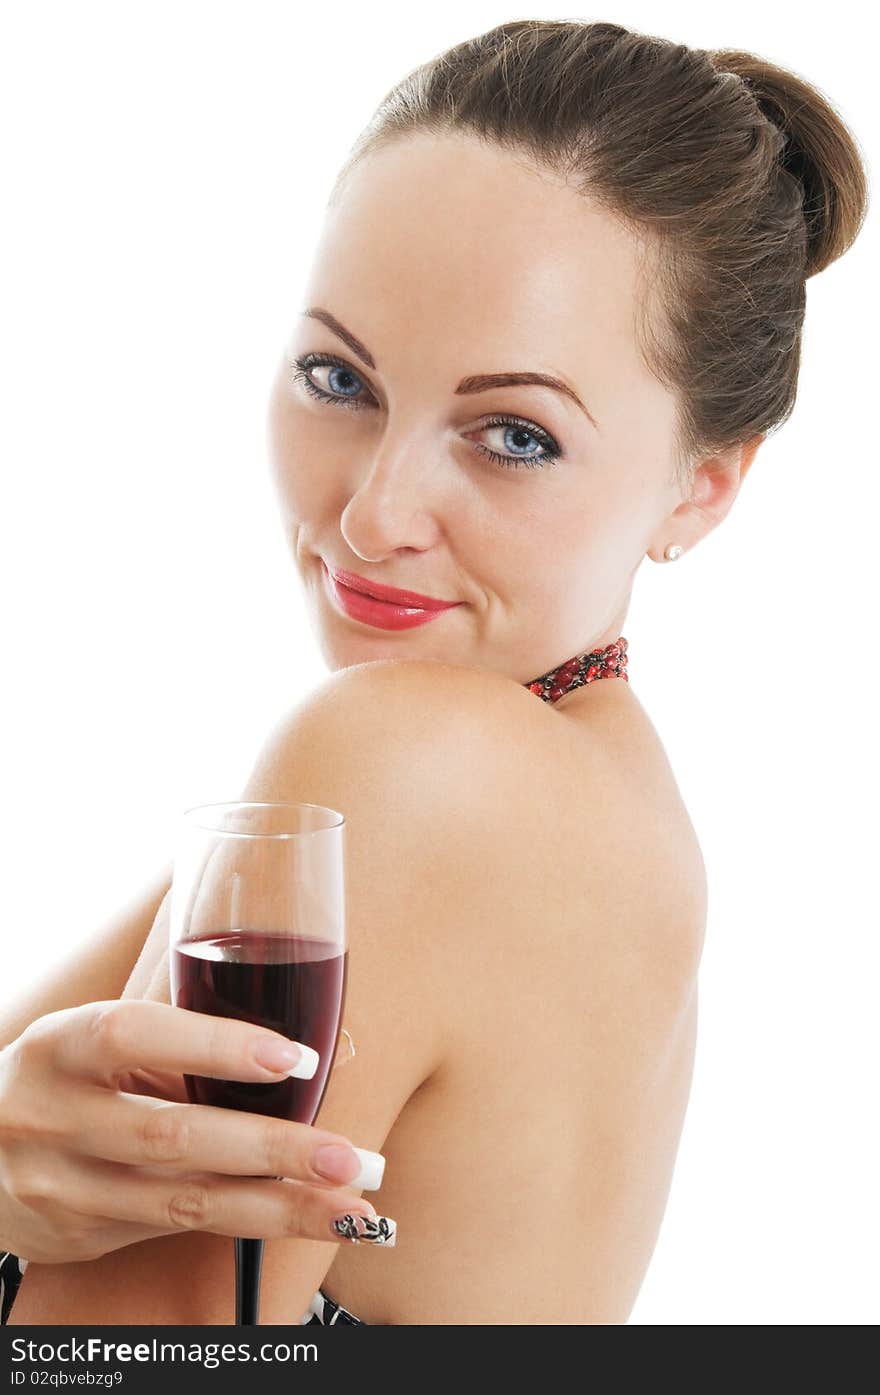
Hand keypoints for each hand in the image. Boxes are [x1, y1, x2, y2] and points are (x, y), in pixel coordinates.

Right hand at [0, 999, 383, 1263]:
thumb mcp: (89, 1043)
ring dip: (279, 1207)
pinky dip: (246, 1225)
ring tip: (351, 1205)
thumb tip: (288, 1053)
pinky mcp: (80, 1236)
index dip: (216, 1045)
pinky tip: (299, 1217)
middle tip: (348, 1156)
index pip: (137, 1036)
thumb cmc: (61, 1078)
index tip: (294, 1057)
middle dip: (273, 1150)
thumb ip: (167, 1042)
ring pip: (184, 1202)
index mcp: (60, 1046)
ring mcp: (63, 1186)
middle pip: (173, 1137)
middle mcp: (53, 1117)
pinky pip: (173, 1230)